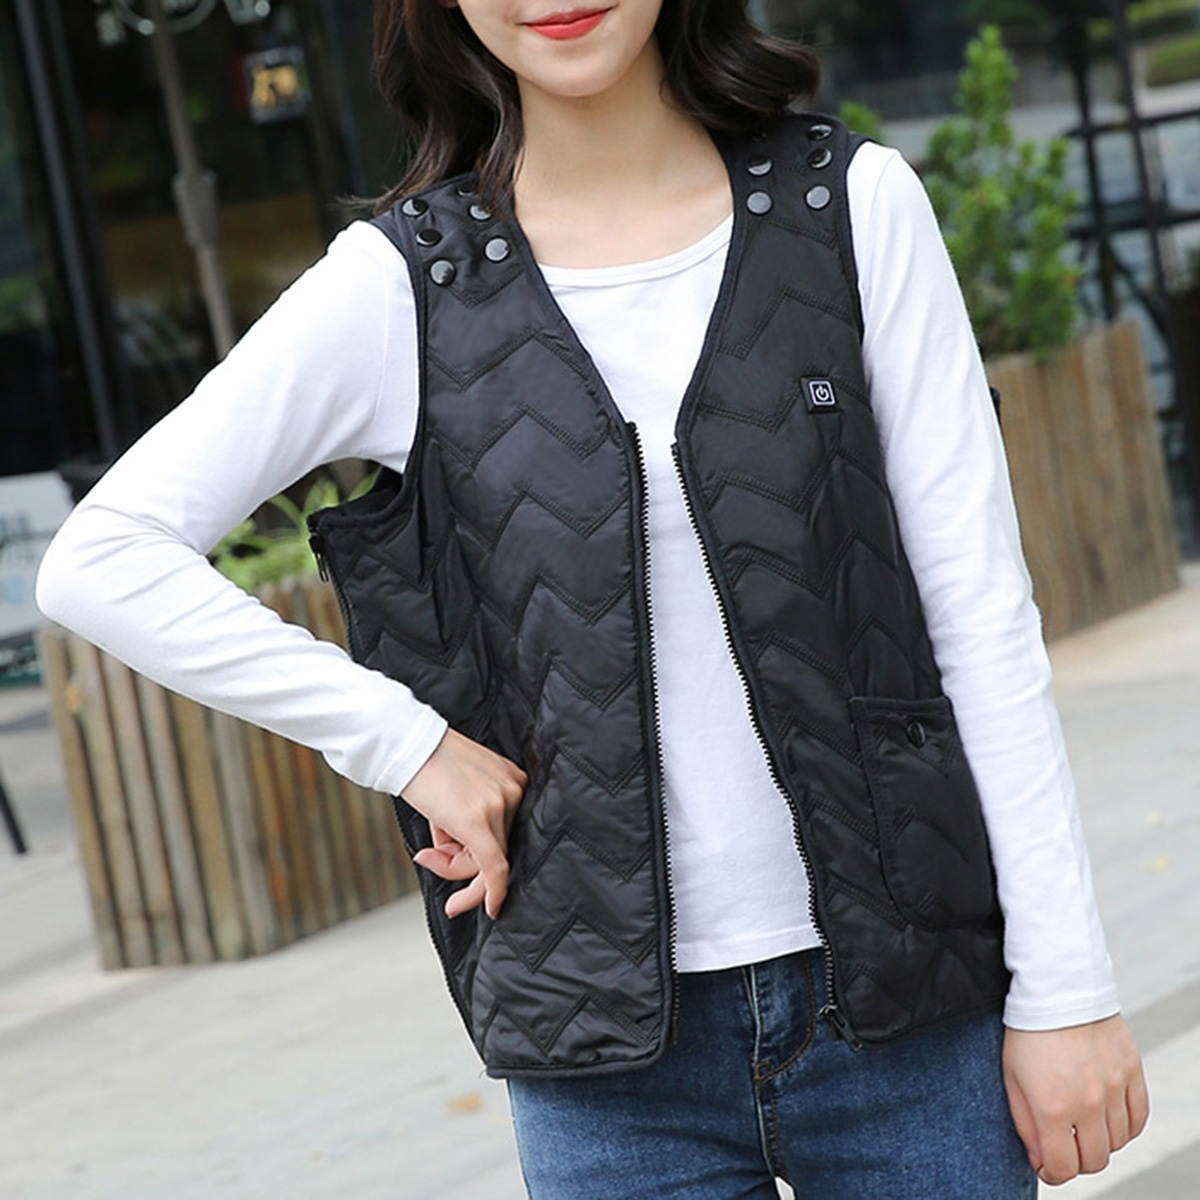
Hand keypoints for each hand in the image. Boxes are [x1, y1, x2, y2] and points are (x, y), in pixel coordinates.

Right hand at [399, 727, 527, 920]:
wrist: (404, 742)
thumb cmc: (424, 763)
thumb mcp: (455, 791)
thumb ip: (466, 821)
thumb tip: (456, 856)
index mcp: (512, 780)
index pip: (504, 831)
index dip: (486, 859)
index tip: (484, 887)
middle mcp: (514, 790)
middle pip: (496, 847)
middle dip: (462, 861)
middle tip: (429, 857)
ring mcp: (500, 803)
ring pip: (485, 860)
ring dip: (452, 865)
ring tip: (427, 847)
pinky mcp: (479, 819)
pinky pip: (493, 867)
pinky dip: (491, 892)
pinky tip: (490, 908)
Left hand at [1002, 1012, 1149, 1185]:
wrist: (1056, 988)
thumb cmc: (1027, 1030)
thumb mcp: (1011, 1077)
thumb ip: (1025, 1124)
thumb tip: (1041, 1160)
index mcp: (1052, 1105)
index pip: (1063, 1167)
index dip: (1052, 1173)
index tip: (1046, 1166)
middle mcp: (1088, 1102)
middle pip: (1094, 1161)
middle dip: (1076, 1160)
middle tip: (1064, 1144)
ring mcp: (1114, 1087)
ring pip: (1118, 1143)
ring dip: (1099, 1141)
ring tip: (1080, 1123)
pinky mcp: (1132, 1071)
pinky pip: (1138, 1119)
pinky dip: (1125, 1127)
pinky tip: (1107, 1117)